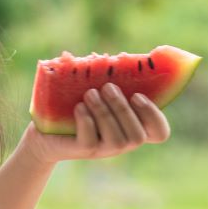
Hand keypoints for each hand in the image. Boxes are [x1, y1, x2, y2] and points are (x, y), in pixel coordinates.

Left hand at [19, 83, 170, 165]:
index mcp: (132, 126)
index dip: (154, 116)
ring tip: (90, 94)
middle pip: (138, 136)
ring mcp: (104, 149)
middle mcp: (123, 142)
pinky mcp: (83, 150)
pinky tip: (79, 107)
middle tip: (108, 88)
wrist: (48, 129)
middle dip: (123, 109)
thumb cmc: (78, 104)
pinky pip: (91, 140)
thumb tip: (113, 58)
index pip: (160, 133)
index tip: (138, 96)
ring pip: (116, 139)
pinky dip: (87, 121)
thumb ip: (109, 79)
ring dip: (104, 113)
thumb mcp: (97, 91)